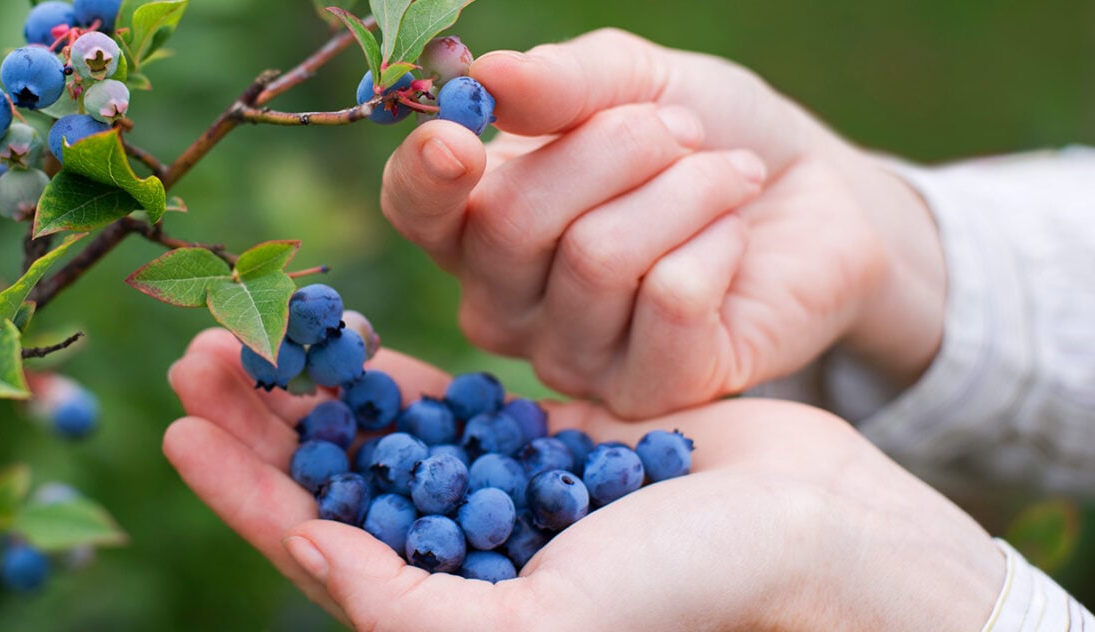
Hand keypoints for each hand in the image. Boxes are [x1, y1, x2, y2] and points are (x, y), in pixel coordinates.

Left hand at [164, 329, 1001, 629]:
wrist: (813, 537)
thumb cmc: (684, 599)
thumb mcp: (535, 626)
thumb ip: (410, 608)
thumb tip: (309, 552)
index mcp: (444, 609)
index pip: (312, 547)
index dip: (240, 491)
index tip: (180, 428)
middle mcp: (459, 555)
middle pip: (331, 481)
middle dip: (260, 422)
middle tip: (199, 351)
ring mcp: (498, 493)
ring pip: (375, 435)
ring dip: (311, 385)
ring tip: (252, 328)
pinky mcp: (541, 441)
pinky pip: (445, 401)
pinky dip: (390, 371)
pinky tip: (342, 334)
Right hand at [381, 29, 945, 417]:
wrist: (814, 197)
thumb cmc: (704, 135)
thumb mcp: (636, 81)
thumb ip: (562, 83)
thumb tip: (487, 77)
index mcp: (476, 221)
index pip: (413, 210)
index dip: (424, 177)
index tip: (458, 137)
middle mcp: (504, 303)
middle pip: (511, 223)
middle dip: (614, 147)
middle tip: (682, 132)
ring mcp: (570, 358)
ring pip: (598, 258)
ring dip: (685, 190)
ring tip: (727, 176)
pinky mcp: (649, 393)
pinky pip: (669, 301)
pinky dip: (717, 243)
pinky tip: (734, 239)